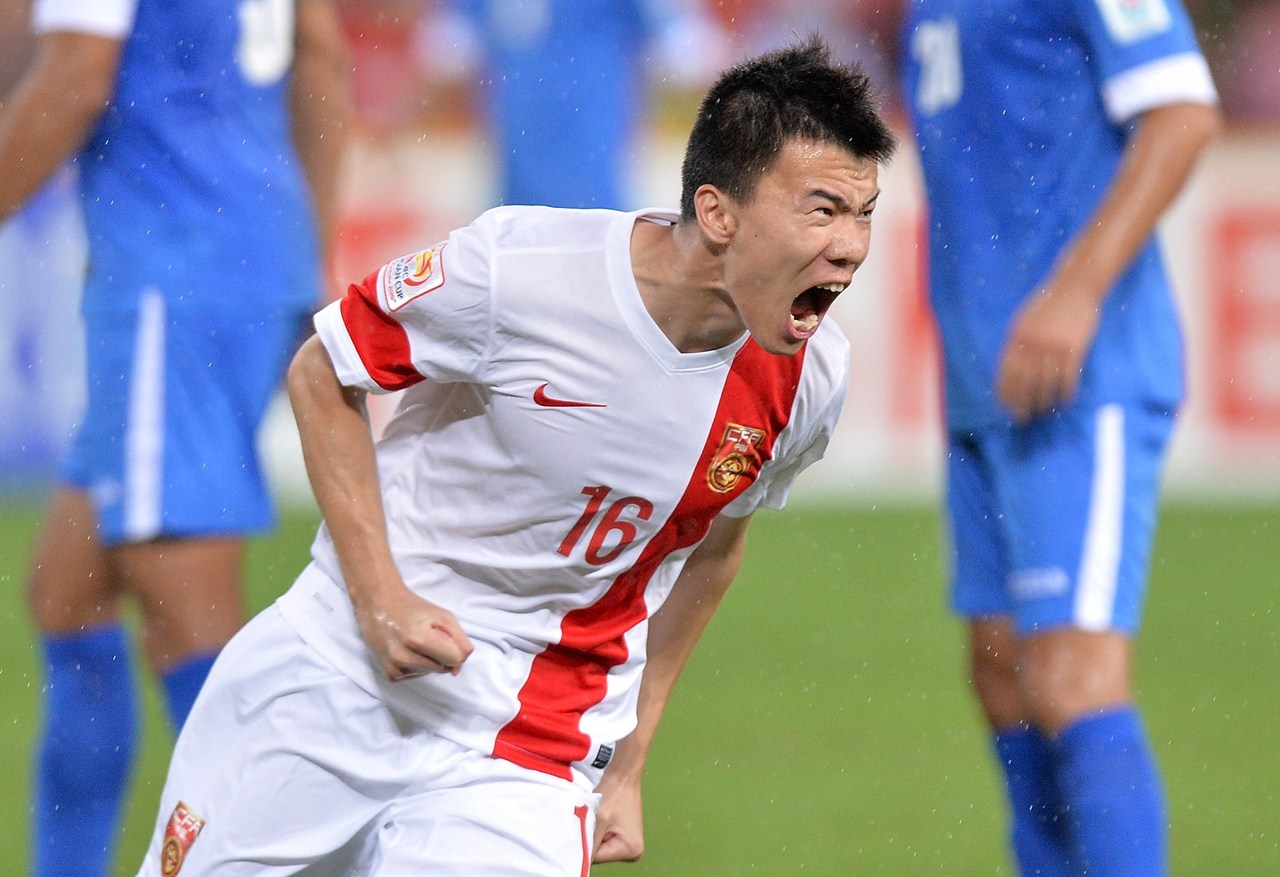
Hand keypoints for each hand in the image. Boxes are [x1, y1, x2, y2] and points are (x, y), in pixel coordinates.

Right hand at [352, 581, 472, 680]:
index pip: (455, 659)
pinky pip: (417, 675)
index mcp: (419, 639)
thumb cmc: (413, 607)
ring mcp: (396, 668)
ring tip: (415, 641)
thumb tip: (458, 668)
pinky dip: (417, 665)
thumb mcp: (443, 615)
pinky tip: (407, 650)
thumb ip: (459, 640)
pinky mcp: (390, 675)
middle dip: (442, 654)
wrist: (378, 604)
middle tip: (427, 636)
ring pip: (431, 673)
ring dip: (430, 660)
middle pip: (444, 668)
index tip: (446, 638)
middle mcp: (405, 658)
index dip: (456, 649)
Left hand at [592, 772, 644, 862]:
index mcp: (631, 850)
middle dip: (591, 837)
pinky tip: (600, 817)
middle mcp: (633, 851)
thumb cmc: (614, 792)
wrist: (622, 775)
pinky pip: (603, 840)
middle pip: (599, 854)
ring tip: (598, 816)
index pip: (597, 858)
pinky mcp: (622, 837)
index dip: (587, 841)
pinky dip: (597, 830)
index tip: (587, 824)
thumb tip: (576, 860)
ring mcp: (628, 844)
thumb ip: (587, 842)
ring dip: (594, 832)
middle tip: (593, 818)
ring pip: (599, 847)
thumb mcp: (598, 819)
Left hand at [996, 283, 1100, 423]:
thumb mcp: (1023, 320)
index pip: (1006, 372)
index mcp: (1016, 337)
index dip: (1004, 392)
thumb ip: (1016, 343)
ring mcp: (1053, 347)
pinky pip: (1068, 378)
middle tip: (1021, 420)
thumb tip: (1008, 370)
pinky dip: (1065, 393)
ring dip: (1042, 403)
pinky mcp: (1074, 349)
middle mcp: (1032, 345)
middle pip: (1024, 382)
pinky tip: (1064, 402)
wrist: (1075, 287)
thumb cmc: (1048, 304)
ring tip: (1040, 414)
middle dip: (1021, 404)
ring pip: (1045, 384)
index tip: (1003, 407)